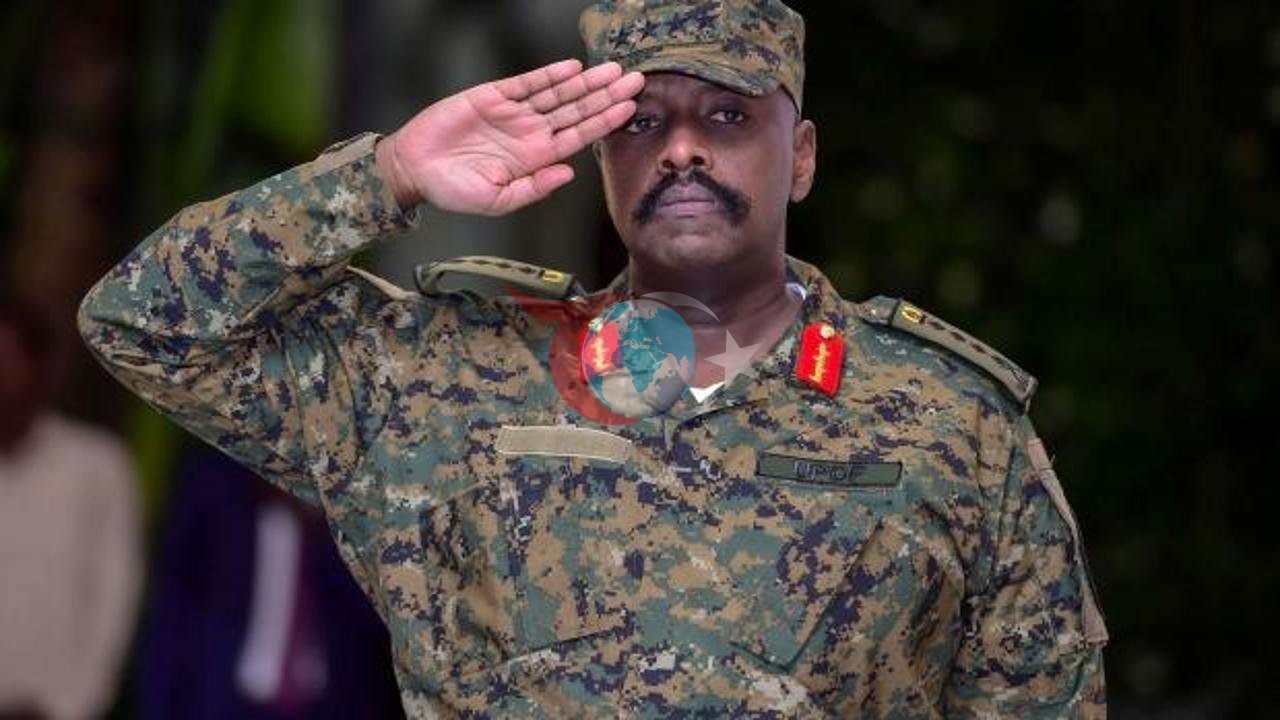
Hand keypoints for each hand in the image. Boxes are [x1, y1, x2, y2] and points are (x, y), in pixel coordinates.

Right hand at [376, 59, 643, 215]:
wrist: (415, 170)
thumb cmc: (454, 190)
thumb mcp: (497, 200)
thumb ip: (534, 188)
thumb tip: (569, 174)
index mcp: (536, 158)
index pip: (579, 136)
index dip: (604, 121)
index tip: (629, 109)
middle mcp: (530, 132)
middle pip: (577, 110)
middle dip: (606, 95)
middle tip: (636, 80)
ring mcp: (514, 112)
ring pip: (558, 93)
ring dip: (586, 82)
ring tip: (613, 70)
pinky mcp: (492, 96)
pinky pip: (527, 83)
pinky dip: (549, 75)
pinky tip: (572, 67)